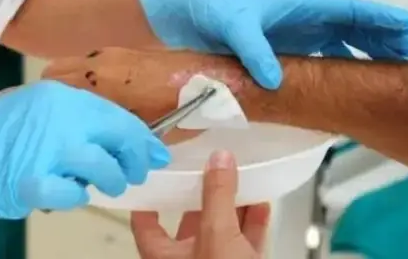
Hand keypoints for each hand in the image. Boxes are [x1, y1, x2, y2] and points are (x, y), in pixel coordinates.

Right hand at [0, 81, 170, 234]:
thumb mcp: (37, 110)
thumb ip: (76, 120)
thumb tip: (123, 139)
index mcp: (61, 97)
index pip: (117, 117)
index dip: (142, 139)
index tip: (155, 153)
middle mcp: (58, 118)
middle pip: (118, 141)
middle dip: (132, 163)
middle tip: (131, 174)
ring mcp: (46, 150)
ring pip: (103, 170)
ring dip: (108, 182)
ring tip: (99, 186)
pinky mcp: (32, 181)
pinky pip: (72, 196)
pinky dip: (74, 198)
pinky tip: (64, 193)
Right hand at [41, 47, 251, 143]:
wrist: (215, 79)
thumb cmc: (179, 109)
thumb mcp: (141, 130)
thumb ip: (113, 135)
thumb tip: (97, 148)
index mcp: (99, 80)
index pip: (54, 84)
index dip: (49, 104)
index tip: (50, 120)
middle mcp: (100, 61)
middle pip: (59, 72)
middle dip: (56, 92)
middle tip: (62, 115)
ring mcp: (114, 53)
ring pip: (79, 68)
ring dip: (75, 85)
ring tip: (83, 109)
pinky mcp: (129, 52)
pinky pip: (96, 65)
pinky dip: (92, 79)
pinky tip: (107, 99)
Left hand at [131, 150, 270, 258]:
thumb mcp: (218, 235)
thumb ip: (217, 196)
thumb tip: (219, 158)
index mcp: (161, 256)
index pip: (144, 218)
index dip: (150, 193)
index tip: (160, 168)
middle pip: (188, 220)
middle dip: (203, 193)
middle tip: (210, 164)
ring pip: (220, 230)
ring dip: (232, 204)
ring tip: (242, 176)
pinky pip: (244, 242)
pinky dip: (253, 223)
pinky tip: (263, 202)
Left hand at [140, 0, 407, 88]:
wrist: (177, 13)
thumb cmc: (206, 7)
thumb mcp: (231, 25)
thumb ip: (253, 50)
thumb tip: (275, 81)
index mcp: (296, 3)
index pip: (348, 9)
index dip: (381, 17)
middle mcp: (300, 18)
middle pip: (352, 26)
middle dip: (383, 36)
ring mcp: (291, 34)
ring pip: (340, 41)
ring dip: (365, 51)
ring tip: (391, 65)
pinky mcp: (277, 50)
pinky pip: (318, 57)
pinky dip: (338, 65)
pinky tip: (349, 80)